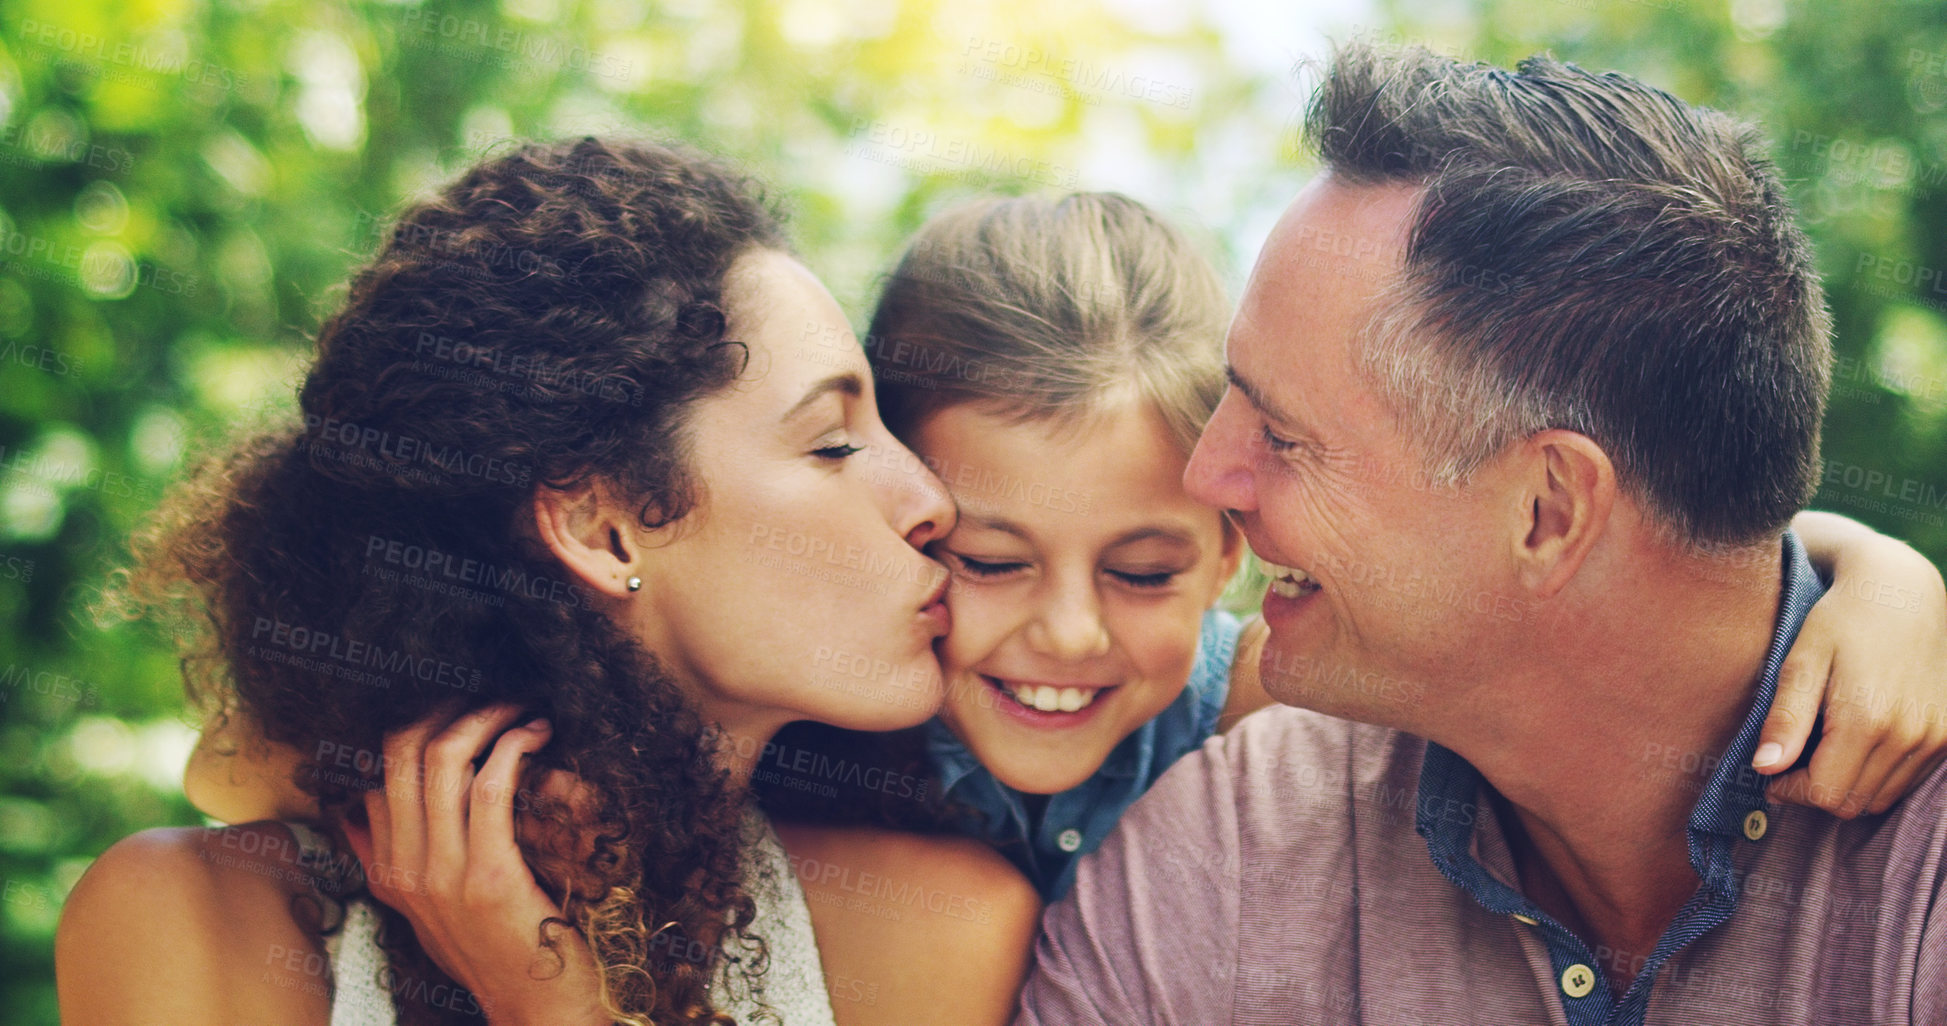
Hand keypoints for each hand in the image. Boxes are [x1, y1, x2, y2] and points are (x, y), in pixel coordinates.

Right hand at [342, 703, 610, 1025]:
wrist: (538, 1010)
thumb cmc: (501, 951)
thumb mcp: (429, 910)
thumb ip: (390, 863)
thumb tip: (352, 810)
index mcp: (387, 873)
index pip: (378, 770)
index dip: (421, 725)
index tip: (463, 709)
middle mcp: (404, 871)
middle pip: (401, 752)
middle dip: (450, 707)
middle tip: (493, 695)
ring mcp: (441, 875)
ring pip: (442, 758)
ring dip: (488, 716)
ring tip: (523, 708)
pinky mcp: (488, 877)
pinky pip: (491, 784)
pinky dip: (514, 745)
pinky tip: (537, 735)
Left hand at [1756, 535, 1946, 816]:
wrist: (1901, 594)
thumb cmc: (1840, 621)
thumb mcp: (1802, 661)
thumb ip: (1785, 718)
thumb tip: (1764, 767)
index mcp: (1868, 720)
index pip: (1826, 793)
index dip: (1791, 791)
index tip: (1771, 772)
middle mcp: (1910, 735)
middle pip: (1853, 802)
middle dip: (1815, 791)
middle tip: (1791, 763)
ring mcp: (1936, 737)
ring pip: (1881, 797)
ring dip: (1847, 785)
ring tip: (1822, 749)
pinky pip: (1906, 780)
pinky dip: (1876, 775)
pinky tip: (1855, 743)